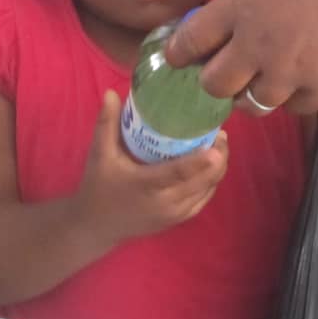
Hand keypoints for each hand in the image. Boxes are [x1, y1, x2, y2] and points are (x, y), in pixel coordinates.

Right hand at [73, 91, 229, 245]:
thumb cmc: (98, 187)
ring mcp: (175, 214)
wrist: (96, 226)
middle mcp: (166, 203)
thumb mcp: (100, 154)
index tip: (217, 142)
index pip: (178, 173)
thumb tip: (111, 92)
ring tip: (219, 144)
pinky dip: (211, 182)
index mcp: (147, 185)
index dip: (200, 160)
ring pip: (207, 190)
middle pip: (202, 181)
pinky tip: (213, 165)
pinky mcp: (179, 220)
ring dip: (218, 168)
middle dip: (218, 158)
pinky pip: (203, 199)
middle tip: (220, 133)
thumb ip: (107, 123)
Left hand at [166, 0, 317, 115]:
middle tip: (227, 73)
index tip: (182, 56)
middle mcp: (256, 44)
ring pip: (253, 104)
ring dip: (255, 94)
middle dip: (216, 81)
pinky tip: (301, 82)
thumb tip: (238, 13)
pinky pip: (295, 108)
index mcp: (239, 5)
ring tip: (266, 81)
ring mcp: (289, 69)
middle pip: (215, 85)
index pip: (190, 42)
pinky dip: (294, 98)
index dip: (180, 53)